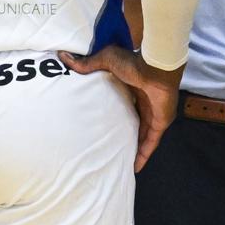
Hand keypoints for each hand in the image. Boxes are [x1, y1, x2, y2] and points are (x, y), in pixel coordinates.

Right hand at [59, 44, 181, 171]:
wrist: (155, 68)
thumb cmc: (134, 63)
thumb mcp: (107, 61)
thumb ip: (87, 64)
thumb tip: (63, 57)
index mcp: (134, 89)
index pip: (125, 106)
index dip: (116, 116)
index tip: (103, 125)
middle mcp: (145, 103)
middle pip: (134, 124)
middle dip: (125, 135)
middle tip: (110, 147)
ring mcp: (154, 114)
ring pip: (143, 136)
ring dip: (133, 149)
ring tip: (120, 162)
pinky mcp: (160, 123)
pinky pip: (151, 143)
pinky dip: (144, 154)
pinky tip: (135, 167)